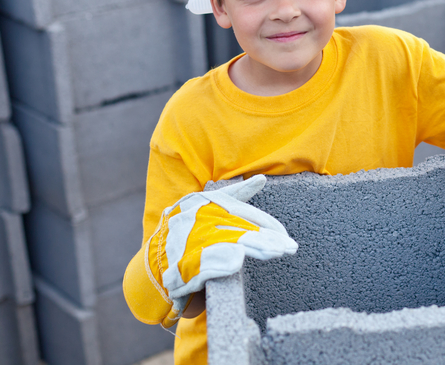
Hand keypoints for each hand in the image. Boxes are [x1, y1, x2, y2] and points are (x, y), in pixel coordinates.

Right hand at [124, 175, 296, 326]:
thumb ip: (236, 195)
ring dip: (254, 249)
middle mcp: (199, 220)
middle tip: (290, 247)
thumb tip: (262, 179)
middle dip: (267, 239)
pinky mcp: (184, 265)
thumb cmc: (188, 230)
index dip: (266, 225)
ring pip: (229, 244)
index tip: (286, 238)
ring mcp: (191, 242)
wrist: (154, 260)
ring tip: (276, 252)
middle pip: (240, 229)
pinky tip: (237, 262)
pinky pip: (205, 263)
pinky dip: (219, 262)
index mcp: (205, 204)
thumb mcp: (207, 206)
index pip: (242, 212)